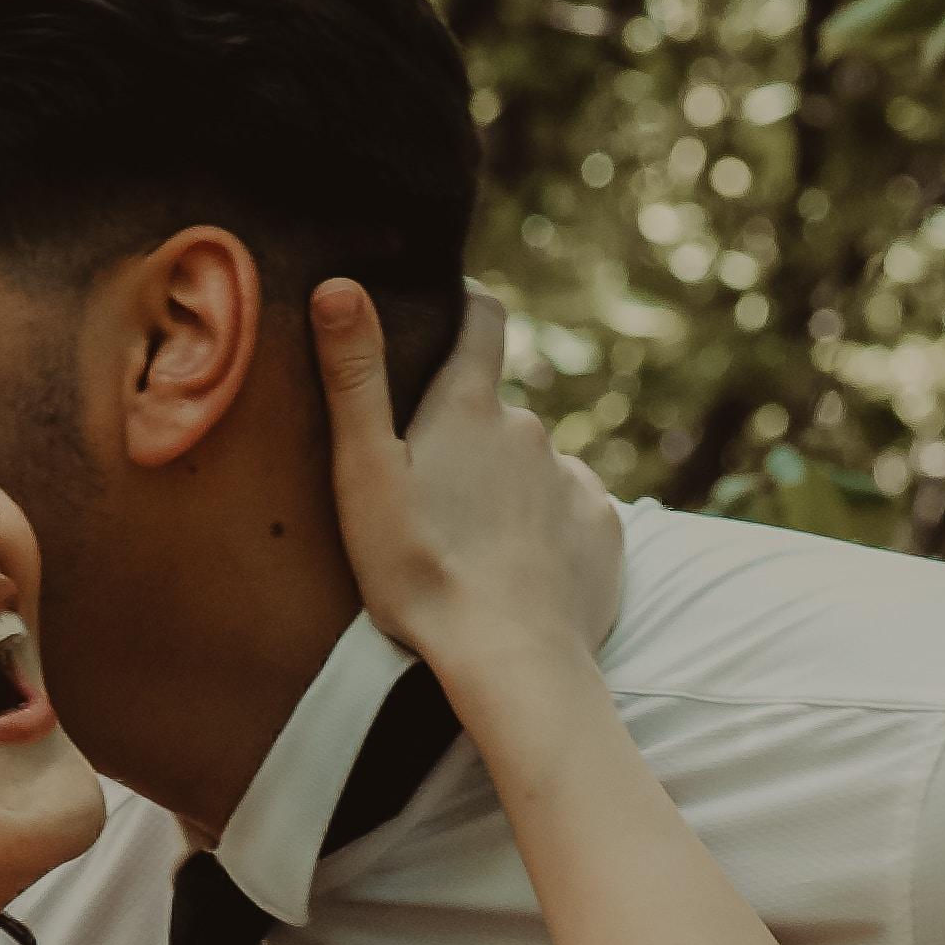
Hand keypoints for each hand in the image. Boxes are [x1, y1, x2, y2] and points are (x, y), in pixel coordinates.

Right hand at [317, 278, 611, 680]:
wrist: (510, 658)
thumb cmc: (421, 570)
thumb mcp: (365, 474)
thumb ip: (354, 379)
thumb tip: (340, 285)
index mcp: (470, 407)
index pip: (481, 319)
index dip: (466, 307)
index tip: (452, 311)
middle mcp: (531, 427)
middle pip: (497, 412)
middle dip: (469, 438)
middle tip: (431, 494)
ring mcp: (572, 477)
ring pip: (532, 468)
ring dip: (506, 490)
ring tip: (471, 547)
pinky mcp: (603, 528)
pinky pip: (570, 512)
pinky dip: (546, 530)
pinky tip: (518, 572)